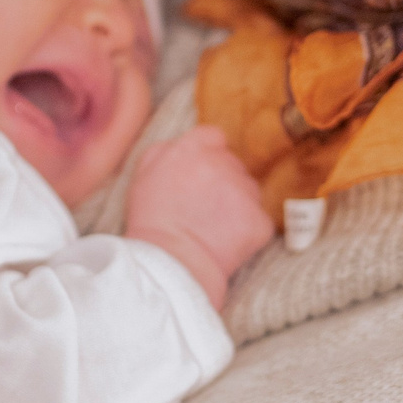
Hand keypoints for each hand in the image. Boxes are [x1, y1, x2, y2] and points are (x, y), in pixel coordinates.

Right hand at [125, 126, 272, 307]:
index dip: (206, 154)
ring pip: (246, 189)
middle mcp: (223, 163)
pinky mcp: (259, 219)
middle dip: (219, 181)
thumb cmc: (152, 223)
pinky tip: (223, 241)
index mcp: (192, 148)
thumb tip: (184, 144)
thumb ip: (165, 150)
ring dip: (234, 203)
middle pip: (230, 163)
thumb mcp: (142, 175)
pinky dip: (245, 230)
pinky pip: (256, 219)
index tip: (198, 173)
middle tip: (199, 207)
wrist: (172, 266)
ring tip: (209, 227)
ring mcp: (245, 191)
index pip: (212, 136)